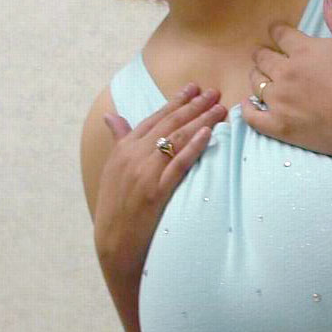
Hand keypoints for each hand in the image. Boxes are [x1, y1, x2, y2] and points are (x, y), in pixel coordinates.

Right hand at [94, 85, 226, 282]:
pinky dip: (193, 147)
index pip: (154, 118)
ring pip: (176, 139)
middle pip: (168, 124)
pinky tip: (208, 134)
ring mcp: (144, 173)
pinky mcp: (155, 192)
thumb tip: (112, 116)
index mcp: (124, 149)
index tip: (193, 88)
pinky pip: (178, 164)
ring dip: (200, 121)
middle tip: (214, 92)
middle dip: (193, 106)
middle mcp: (133, 156)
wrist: (114, 243)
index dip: (175, 102)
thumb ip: (119, 140)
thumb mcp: (113, 170)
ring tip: (219, 108)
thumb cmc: (116, 207)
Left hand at [241, 0, 331, 160]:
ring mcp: (280, 100)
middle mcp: (286, 72)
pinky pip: (252, 117)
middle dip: (263, 54)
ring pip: (256, 83)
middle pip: (264, 58)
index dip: (277, 31)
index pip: (281, 34)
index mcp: (303, 50)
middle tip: (264, 56)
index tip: (276, 32)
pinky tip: (247, 104)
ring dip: (256, 77)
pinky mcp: (280, 126)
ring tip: (259, 77)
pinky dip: (247, 109)